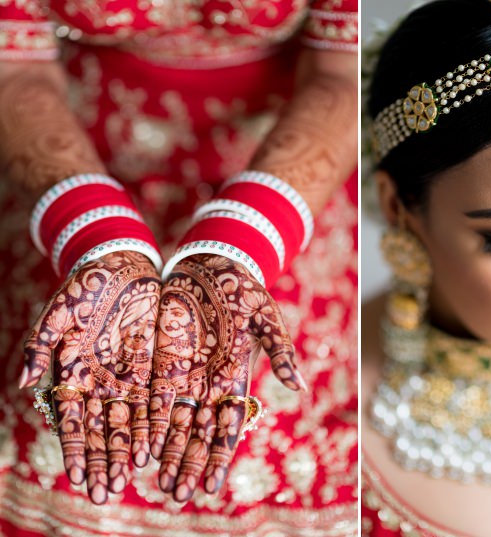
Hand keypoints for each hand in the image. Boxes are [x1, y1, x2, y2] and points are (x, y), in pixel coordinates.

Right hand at [22, 251, 159, 503]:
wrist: (121, 265)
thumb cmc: (83, 289)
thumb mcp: (58, 314)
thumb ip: (39, 347)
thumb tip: (24, 382)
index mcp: (74, 375)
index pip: (72, 422)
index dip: (75, 450)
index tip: (77, 478)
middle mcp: (102, 383)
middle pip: (101, 431)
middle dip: (103, 462)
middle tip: (105, 495)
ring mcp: (130, 378)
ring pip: (128, 423)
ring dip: (127, 452)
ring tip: (129, 481)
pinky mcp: (157, 366)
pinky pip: (157, 401)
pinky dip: (154, 426)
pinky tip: (154, 450)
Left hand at [148, 254, 306, 501]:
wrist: (212, 264)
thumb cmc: (244, 289)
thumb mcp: (266, 316)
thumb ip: (280, 350)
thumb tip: (299, 386)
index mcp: (235, 378)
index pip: (227, 426)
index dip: (220, 457)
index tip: (212, 486)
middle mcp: (208, 384)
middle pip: (197, 433)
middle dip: (189, 465)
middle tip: (179, 496)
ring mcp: (182, 374)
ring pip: (173, 424)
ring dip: (167, 455)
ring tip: (160, 485)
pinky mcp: (158, 360)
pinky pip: (149, 399)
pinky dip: (145, 425)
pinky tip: (139, 450)